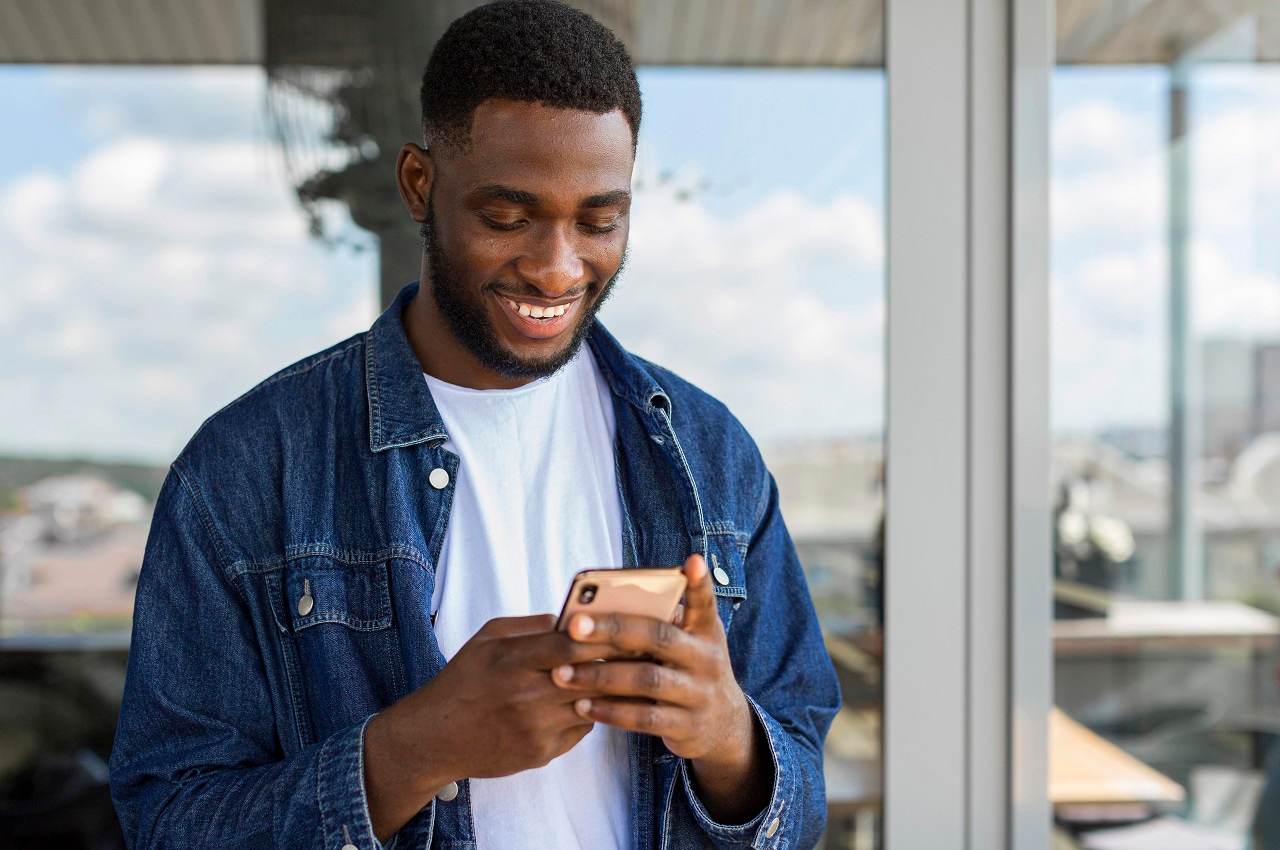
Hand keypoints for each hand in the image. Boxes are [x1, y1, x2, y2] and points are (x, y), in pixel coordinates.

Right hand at [372, 614, 629, 793]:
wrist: (435, 737)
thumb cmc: (463, 679)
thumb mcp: (487, 638)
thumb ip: (531, 625)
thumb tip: (573, 619)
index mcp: (512, 659)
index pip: (571, 644)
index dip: (601, 636)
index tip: (622, 628)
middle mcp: (525, 695)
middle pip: (590, 676)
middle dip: (616, 663)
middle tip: (636, 652)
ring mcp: (535, 728)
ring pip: (593, 705)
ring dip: (605, 691)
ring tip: (617, 676)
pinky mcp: (541, 753)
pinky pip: (582, 730)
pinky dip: (587, 714)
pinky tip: (582, 703)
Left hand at [550, 553, 755, 767]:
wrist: (724, 725)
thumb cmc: (689, 670)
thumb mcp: (690, 644)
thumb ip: (659, 623)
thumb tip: (603, 603)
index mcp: (705, 632)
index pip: (704, 602)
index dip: (699, 583)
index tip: (691, 562)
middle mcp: (706, 659)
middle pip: (658, 637)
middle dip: (613, 629)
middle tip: (573, 626)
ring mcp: (698, 693)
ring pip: (646, 679)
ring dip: (601, 675)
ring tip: (563, 673)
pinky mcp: (686, 726)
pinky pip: (643, 717)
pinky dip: (610, 711)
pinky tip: (582, 705)